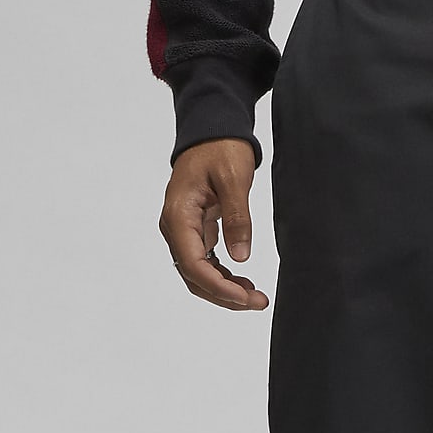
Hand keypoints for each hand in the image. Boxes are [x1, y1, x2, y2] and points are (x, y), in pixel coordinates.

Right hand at [158, 139, 267, 310]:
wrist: (211, 131)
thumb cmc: (219, 148)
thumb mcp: (234, 179)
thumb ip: (238, 218)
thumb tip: (241, 256)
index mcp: (178, 216)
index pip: (193, 265)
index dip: (219, 287)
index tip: (245, 298)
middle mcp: (175, 227)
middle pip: (194, 276)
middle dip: (224, 295)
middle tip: (258, 302)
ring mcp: (183, 231)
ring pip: (198, 274)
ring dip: (224, 289)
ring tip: (255, 296)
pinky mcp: (195, 231)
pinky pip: (205, 263)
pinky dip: (223, 276)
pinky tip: (242, 282)